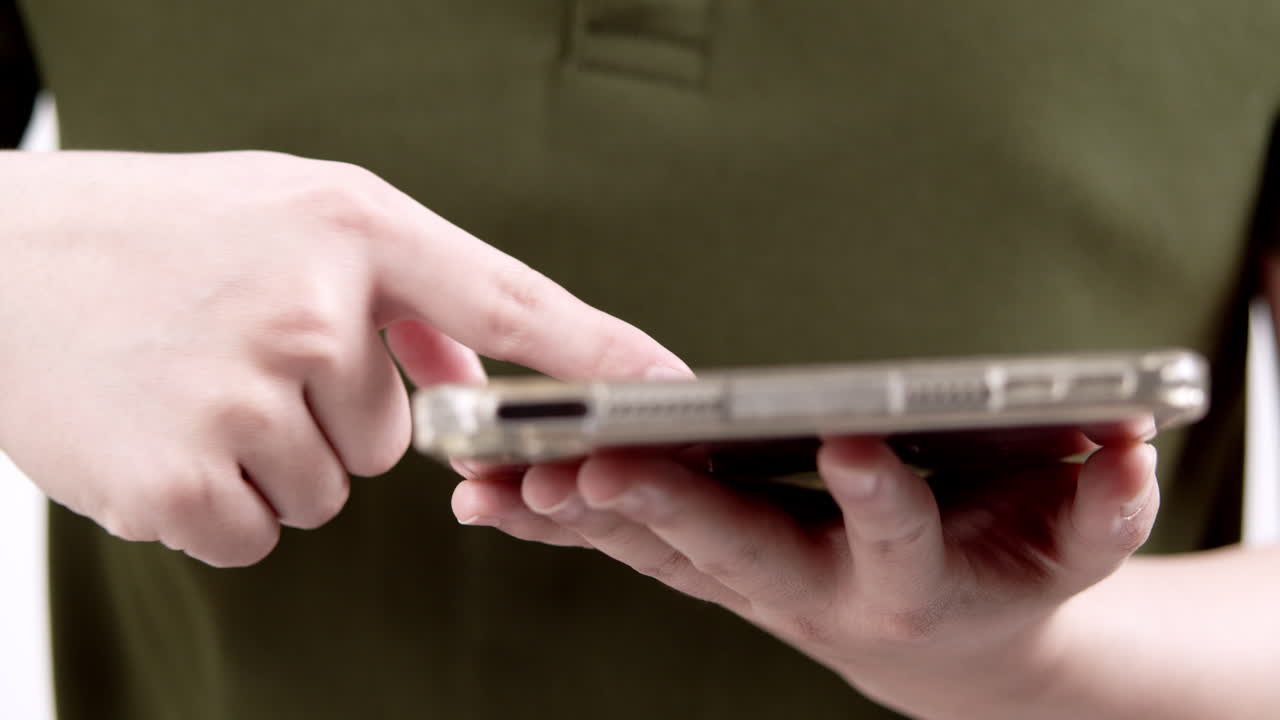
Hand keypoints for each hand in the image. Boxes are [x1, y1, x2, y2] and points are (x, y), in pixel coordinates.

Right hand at [0, 150, 688, 566]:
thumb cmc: (153, 234)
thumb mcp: (287, 216)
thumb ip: (399, 291)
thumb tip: (475, 372)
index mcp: (351, 230)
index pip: (511, 300)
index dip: (599, 353)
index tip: (671, 390)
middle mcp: (314, 311)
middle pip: (400, 437)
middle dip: (335, 415)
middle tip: (242, 357)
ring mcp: (251, 398)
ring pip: (334, 490)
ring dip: (276, 458)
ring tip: (196, 386)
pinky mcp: (187, 483)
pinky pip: (262, 533)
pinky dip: (219, 503)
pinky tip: (165, 433)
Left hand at [453, 424, 1157, 717]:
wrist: (950, 647)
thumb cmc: (1006, 573)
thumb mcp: (1070, 544)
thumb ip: (1102, 504)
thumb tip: (1133, 444)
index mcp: (903, 579)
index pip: (895, 538)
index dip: (879, 498)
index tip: (854, 448)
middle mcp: (810, 589)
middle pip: (737, 549)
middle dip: (668, 508)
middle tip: (598, 466)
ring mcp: (746, 583)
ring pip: (655, 551)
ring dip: (577, 518)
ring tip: (500, 480)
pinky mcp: (705, 566)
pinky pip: (623, 546)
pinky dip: (557, 522)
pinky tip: (492, 495)